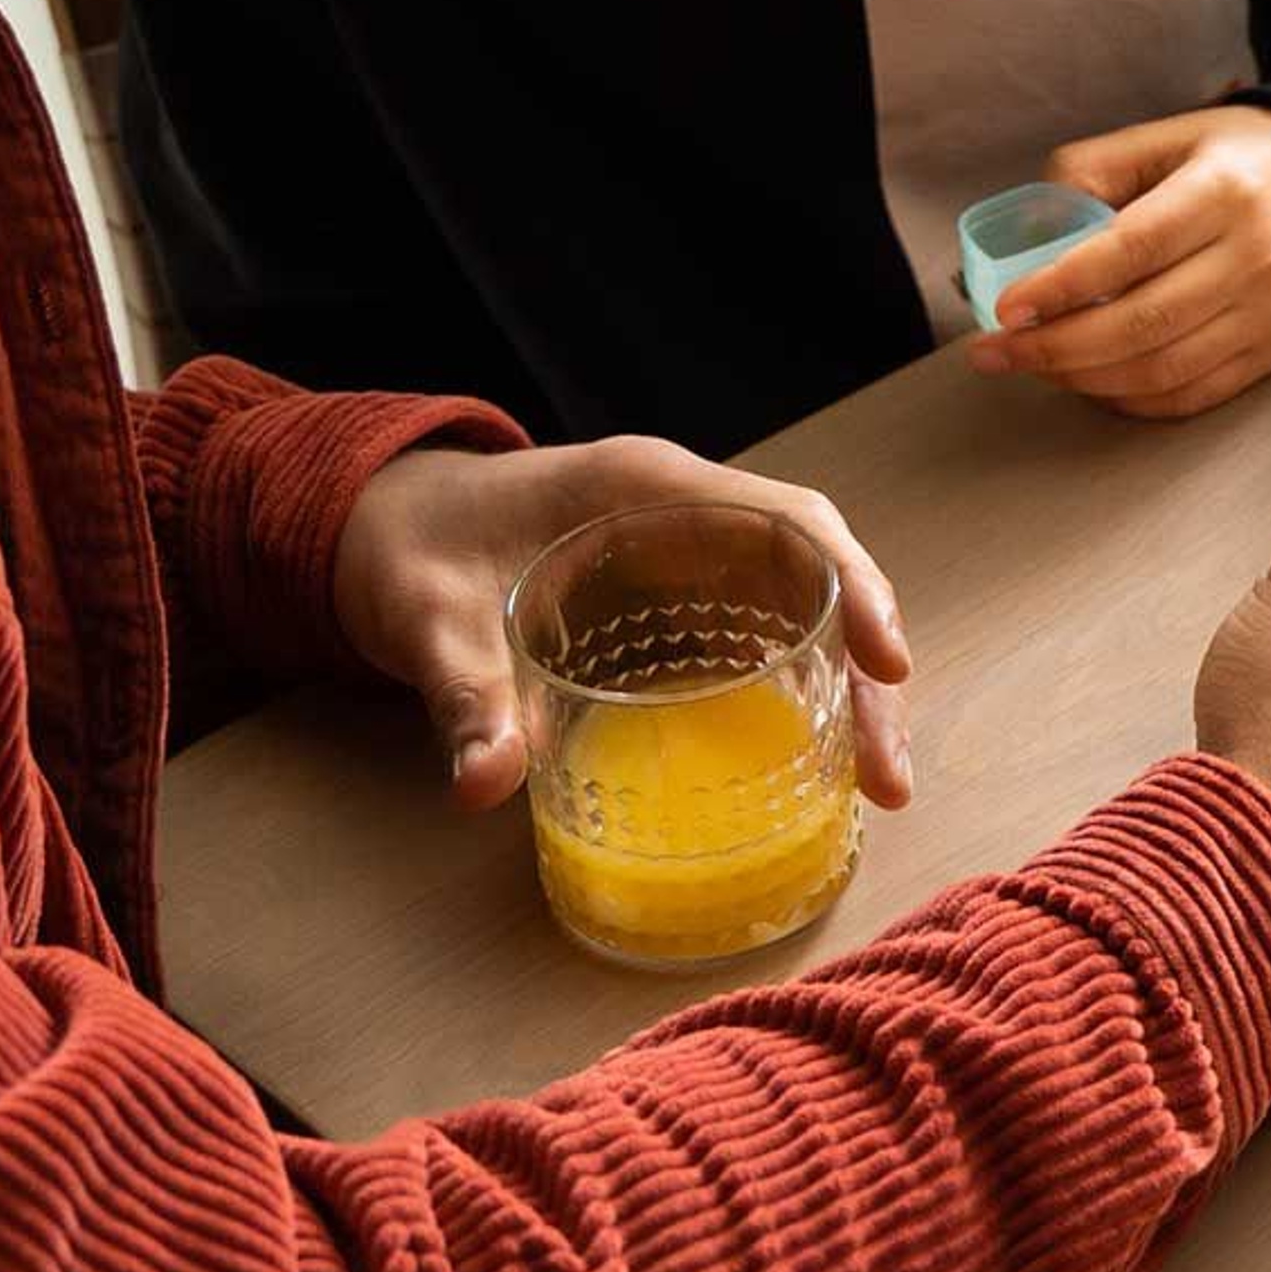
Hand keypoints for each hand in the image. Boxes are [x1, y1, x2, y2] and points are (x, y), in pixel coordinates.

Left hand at [332, 438, 915, 815]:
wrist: (383, 528)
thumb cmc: (414, 551)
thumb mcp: (428, 620)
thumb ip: (462, 694)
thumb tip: (487, 784)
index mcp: (647, 488)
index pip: (786, 520)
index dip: (850, 584)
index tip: (886, 660)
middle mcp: (688, 513)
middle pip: (816, 575)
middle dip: (868, 665)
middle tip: (887, 772)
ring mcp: (690, 556)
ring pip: (805, 607)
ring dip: (850, 687)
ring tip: (874, 781)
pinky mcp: (678, 601)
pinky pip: (765, 635)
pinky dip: (805, 691)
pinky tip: (821, 757)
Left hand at [968, 104, 1270, 417]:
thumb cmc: (1234, 160)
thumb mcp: (1165, 138)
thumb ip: (1092, 172)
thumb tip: (1029, 233)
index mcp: (1221, 193)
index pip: (1131, 250)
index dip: (1062, 286)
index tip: (1005, 308)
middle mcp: (1251, 257)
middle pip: (1142, 322)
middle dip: (1055, 348)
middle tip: (994, 352)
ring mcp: (1266, 314)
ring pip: (1162, 369)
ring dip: (1084, 379)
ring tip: (1033, 367)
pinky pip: (1192, 396)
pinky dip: (1131, 401)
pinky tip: (1091, 383)